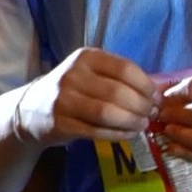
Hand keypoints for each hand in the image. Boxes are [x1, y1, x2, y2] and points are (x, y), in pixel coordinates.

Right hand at [16, 46, 162, 147]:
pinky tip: (128, 133)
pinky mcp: (61, 123)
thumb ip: (120, 77)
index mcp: (86, 57)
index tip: (157, 98)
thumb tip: (159, 90)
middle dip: (142, 106)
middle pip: (118, 92)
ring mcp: (64, 100)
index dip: (146, 86)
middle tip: (151, 114)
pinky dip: (118, 134)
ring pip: (108, 113)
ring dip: (131, 121)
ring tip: (142, 124)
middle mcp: (73, 75)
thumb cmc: (72, 89)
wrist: (32, 109)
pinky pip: (97, 131)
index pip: (125, 69)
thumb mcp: (91, 73)